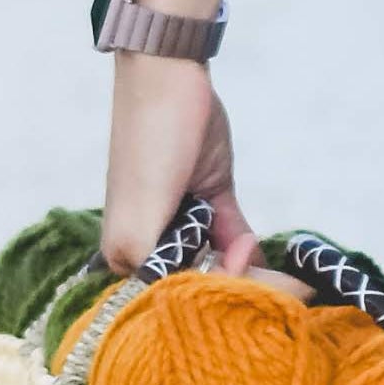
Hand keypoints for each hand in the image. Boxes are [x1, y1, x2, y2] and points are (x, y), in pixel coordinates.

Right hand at [101, 52, 258, 276]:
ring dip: (245, 266)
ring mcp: (187, 218)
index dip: (203, 298)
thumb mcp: (138, 224)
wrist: (170, 78)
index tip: (226, 284)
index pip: (170, 298)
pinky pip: (233, 234)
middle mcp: (156, 241)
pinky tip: (255, 249)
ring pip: (222, 260)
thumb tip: (191, 305)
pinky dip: (248, 248)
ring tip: (256, 254)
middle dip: (231, 283)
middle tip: (252, 266)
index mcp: (127, 254)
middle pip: (200, 282)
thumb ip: (156, 272)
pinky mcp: (214, 197)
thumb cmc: (147, 149)